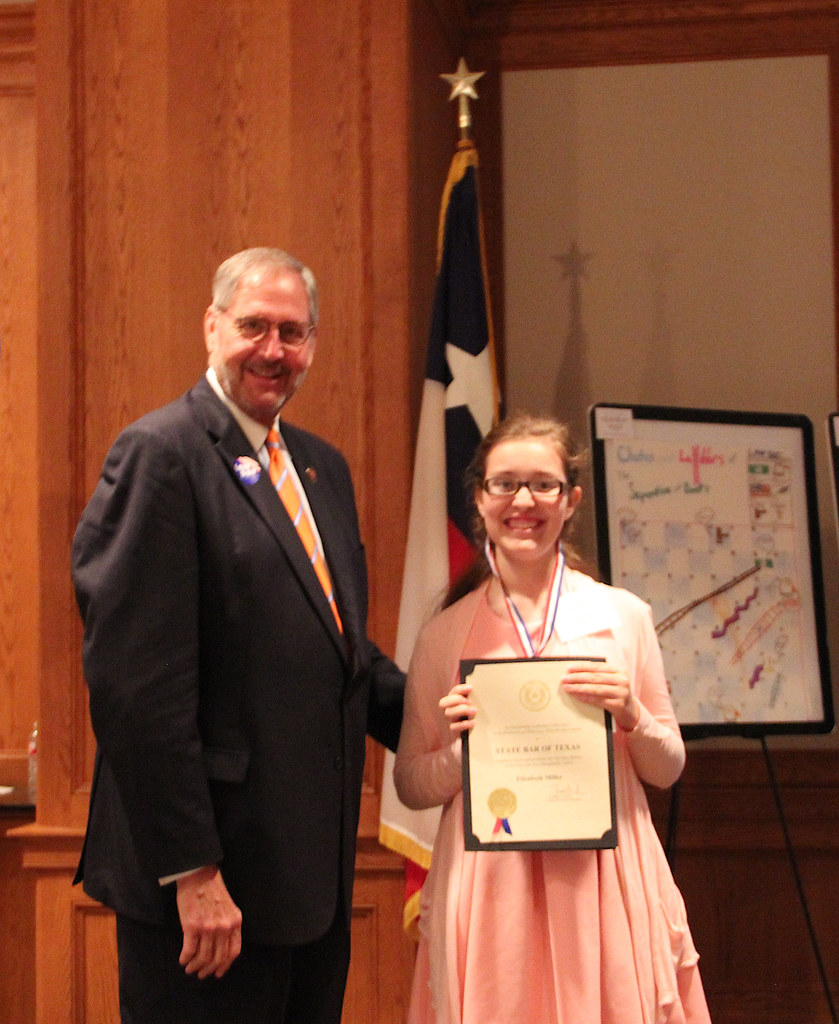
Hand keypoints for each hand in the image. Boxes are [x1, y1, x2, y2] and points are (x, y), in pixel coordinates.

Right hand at [176, 865, 242, 979]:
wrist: (199, 875)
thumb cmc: (212, 890)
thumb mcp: (228, 908)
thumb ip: (228, 925)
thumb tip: (221, 947)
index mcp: (235, 922)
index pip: (233, 952)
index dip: (225, 966)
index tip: (218, 972)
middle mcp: (224, 927)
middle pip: (218, 958)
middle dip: (209, 970)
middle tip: (201, 973)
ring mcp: (208, 927)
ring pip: (203, 958)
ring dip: (195, 966)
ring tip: (189, 968)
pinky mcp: (192, 926)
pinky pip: (189, 951)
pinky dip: (185, 959)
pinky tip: (182, 959)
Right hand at [439, 682, 475, 733]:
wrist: (473, 736)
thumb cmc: (476, 716)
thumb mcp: (475, 706)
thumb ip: (475, 699)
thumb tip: (483, 690)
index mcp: (454, 701)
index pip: (453, 692)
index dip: (460, 689)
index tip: (471, 688)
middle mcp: (449, 710)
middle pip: (443, 702)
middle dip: (456, 699)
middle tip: (468, 701)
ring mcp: (450, 721)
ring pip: (448, 713)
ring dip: (460, 710)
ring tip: (474, 710)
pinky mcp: (454, 731)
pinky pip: (454, 727)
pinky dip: (463, 724)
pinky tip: (473, 722)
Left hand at [560, 663, 639, 731]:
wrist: (630, 711)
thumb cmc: (615, 693)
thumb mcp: (611, 681)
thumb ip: (598, 675)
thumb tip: (574, 672)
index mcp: (619, 671)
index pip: (597, 667)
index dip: (582, 667)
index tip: (568, 668)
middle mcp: (622, 680)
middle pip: (595, 678)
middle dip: (577, 678)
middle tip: (564, 679)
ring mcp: (622, 693)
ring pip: (596, 689)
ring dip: (579, 688)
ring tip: (567, 688)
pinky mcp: (619, 705)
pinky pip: (599, 701)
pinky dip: (586, 698)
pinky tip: (577, 697)